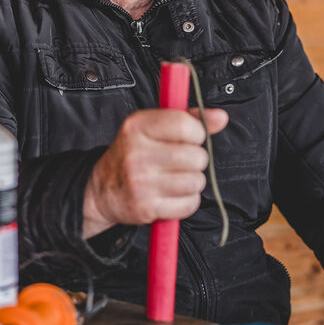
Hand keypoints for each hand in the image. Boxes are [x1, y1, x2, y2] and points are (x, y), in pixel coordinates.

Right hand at [82, 106, 227, 237]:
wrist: (103, 188)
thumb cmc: (132, 153)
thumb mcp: (152, 127)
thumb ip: (188, 119)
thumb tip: (220, 117)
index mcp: (137, 126)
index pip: (185, 125)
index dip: (197, 132)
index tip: (192, 137)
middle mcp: (136, 153)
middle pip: (196, 156)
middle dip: (196, 159)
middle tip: (182, 161)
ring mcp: (140, 182)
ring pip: (196, 181)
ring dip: (193, 181)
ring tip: (176, 178)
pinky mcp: (146, 207)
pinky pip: (189, 204)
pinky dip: (187, 201)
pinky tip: (173, 194)